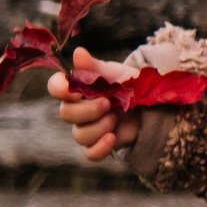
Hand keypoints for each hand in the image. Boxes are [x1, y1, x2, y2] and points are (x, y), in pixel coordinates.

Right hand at [49, 46, 142, 161]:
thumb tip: (78, 52)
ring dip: (99, 126)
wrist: (151, 105)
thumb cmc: (129, 85)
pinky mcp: (100, 144)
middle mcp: (78, 109)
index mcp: (78, 89)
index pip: (55, 88)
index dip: (59, 89)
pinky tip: (112, 138)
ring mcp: (88, 128)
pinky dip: (100, 148)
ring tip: (117, 116)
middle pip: (66, 114)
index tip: (72, 89)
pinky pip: (90, 154)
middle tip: (107, 103)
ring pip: (79, 135)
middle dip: (87, 110)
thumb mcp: (115, 73)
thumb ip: (95, 67)